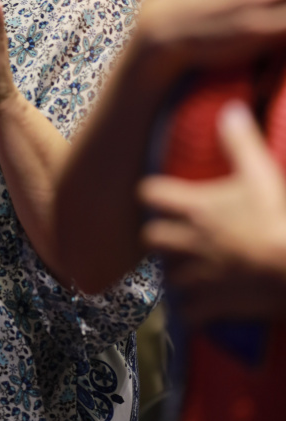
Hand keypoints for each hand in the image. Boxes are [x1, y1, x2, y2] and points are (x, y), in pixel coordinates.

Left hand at [139, 101, 285, 320]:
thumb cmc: (277, 216)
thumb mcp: (260, 171)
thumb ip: (241, 140)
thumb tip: (231, 109)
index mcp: (194, 208)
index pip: (148, 194)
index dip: (151, 193)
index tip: (158, 194)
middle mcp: (188, 241)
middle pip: (150, 237)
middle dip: (157, 235)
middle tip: (170, 232)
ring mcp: (198, 275)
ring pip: (166, 276)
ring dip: (173, 271)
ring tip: (184, 267)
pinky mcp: (211, 304)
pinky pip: (186, 311)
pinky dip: (189, 309)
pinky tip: (197, 306)